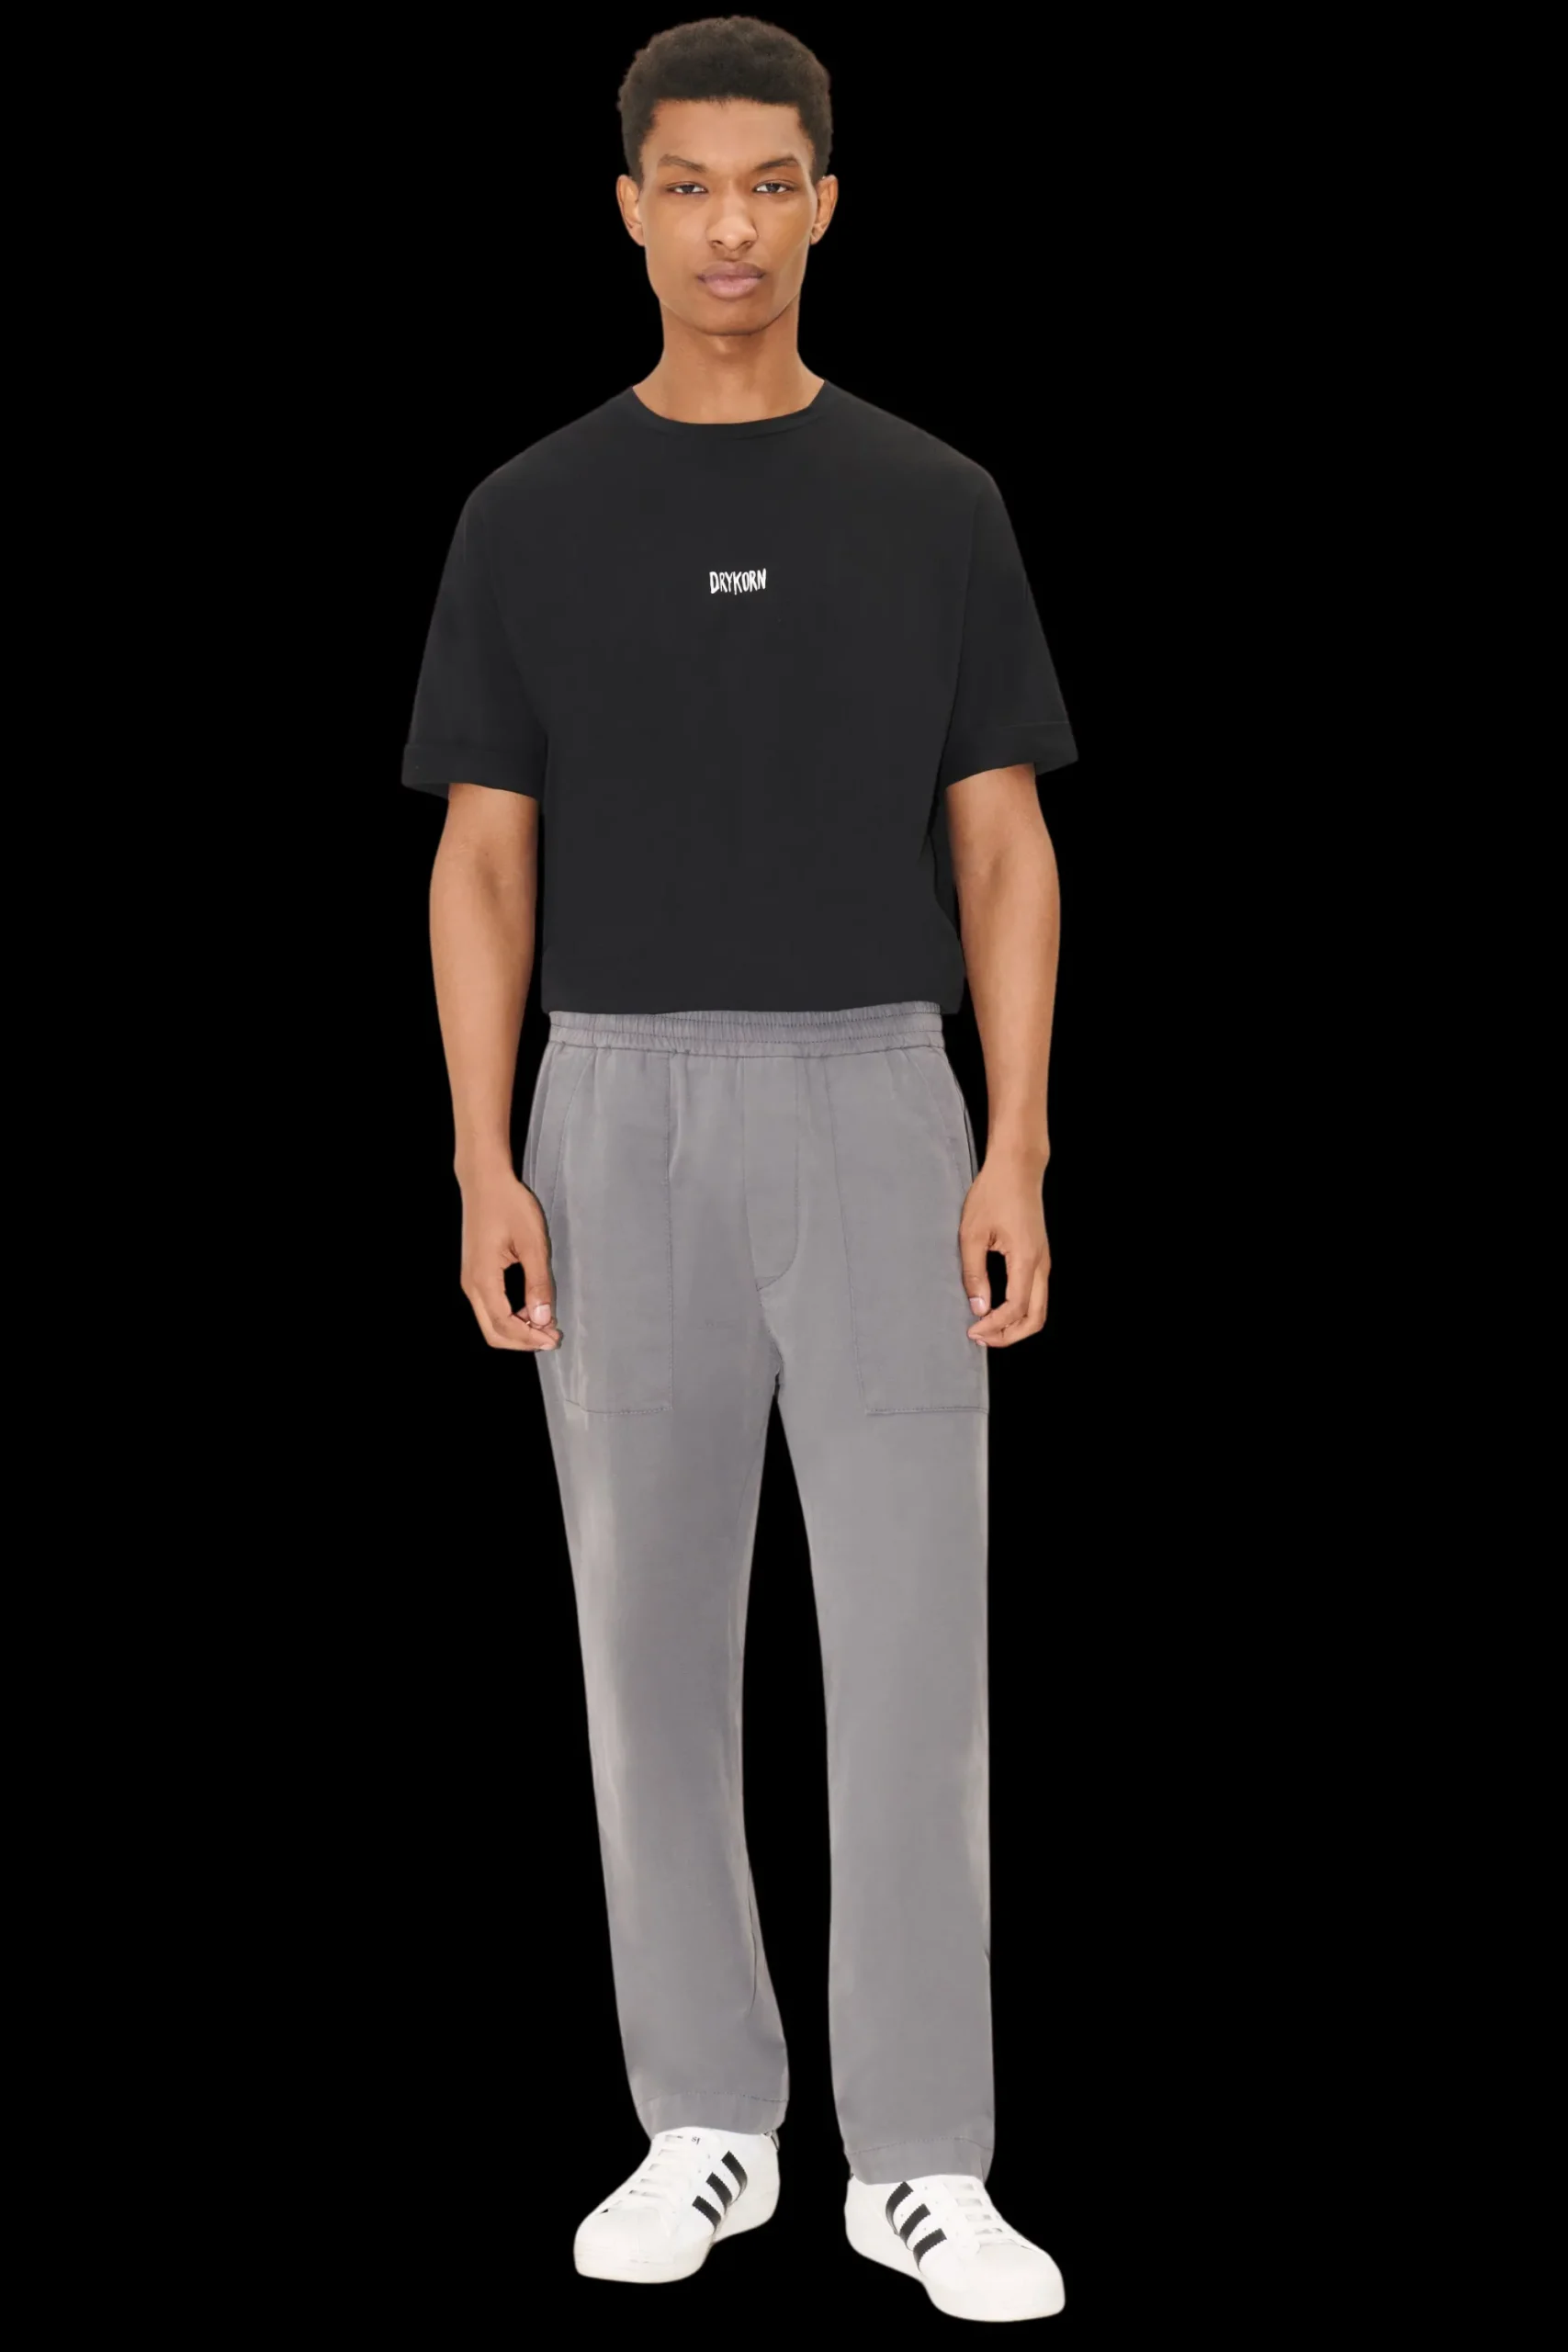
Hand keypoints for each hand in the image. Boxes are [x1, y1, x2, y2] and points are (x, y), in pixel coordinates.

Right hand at [458, 1172, 560, 1351]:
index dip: (530, 1339)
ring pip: (490, 1322)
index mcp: (483, 1279)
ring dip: (517, 1330)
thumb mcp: (533, 1243)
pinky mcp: (475, 1274)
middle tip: (552, 1337)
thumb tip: (542, 1319)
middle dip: (523, 1341)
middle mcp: (471, 1285)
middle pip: (493, 1332)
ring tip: (546, 1324)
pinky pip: (490, 1307)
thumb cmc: (509, 1205)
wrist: (484, 1180)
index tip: (554, 1338)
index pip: (504, 1325)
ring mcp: (470, 1280)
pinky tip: (531, 1309)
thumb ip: (538, 1283)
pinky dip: (510, 1317)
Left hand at [960, 1155, 1049, 1346]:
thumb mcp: (972, 1234)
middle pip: (1036, 1318)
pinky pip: (1037, 1294)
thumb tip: (978, 1307)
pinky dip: (1022, 1310)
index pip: (1015, 1309)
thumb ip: (974, 1274)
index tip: (972, 1330)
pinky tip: (999, 1309)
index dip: (994, 1326)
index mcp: (1026, 1260)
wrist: (1017, 1167)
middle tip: (982, 1338)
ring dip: (1017, 1325)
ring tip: (988, 1328)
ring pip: (1040, 1308)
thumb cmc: (994, 1193)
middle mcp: (1041, 1264)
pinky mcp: (1040, 1255)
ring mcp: (1044, 1260)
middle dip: (1010, 1335)